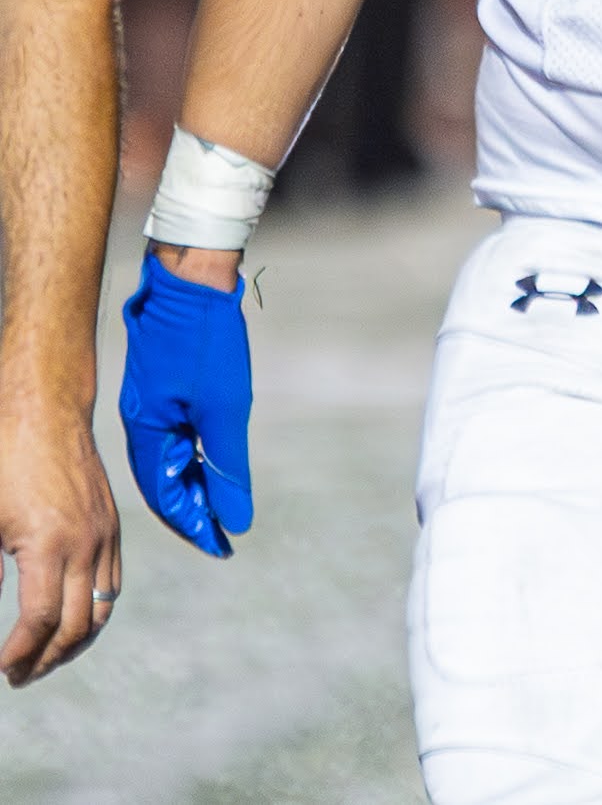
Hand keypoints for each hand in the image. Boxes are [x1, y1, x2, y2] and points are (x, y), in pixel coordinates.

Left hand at [0, 390, 119, 684]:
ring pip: (101, 610)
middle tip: (18, 676)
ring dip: (73, 643)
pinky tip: (70, 618)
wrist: (45, 410)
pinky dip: (93, 612)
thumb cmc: (4, 460)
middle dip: (45, 660)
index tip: (0, 670)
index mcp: (49, 545)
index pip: (38, 623)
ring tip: (45, 657)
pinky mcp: (110, 524)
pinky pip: (111, 583)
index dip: (17, 655)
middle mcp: (85, 544)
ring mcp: (103, 534)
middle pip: (74, 627)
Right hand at [119, 251, 252, 556]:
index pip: (168, 498)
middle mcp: (143, 422)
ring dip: (197, 480)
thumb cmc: (207, 341)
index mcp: (149, 433)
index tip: (223, 548)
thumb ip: (229, 467)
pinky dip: (196, 451)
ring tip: (224, 503)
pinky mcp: (164, 384)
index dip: (196, 526)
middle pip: (167, 481)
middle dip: (196, 508)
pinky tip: (214, 456)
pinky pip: (176, 431)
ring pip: (173, 456)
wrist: (193, 275)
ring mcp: (151, 402)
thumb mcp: (225, 409)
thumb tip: (237, 520)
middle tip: (226, 532)